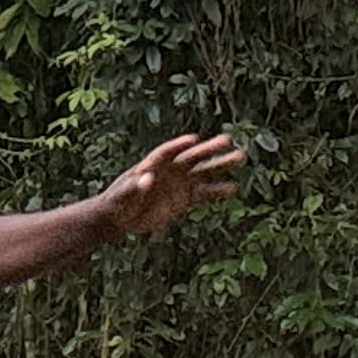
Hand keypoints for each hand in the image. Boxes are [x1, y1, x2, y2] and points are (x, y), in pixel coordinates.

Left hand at [91, 133, 245, 241]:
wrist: (120, 218)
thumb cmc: (116, 203)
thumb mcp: (121, 197)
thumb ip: (133, 187)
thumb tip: (146, 178)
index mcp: (151, 165)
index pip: (166, 152)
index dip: (179, 145)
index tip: (194, 139)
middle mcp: (169, 171)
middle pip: (190, 157)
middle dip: (208, 149)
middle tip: (228, 139)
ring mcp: (179, 183)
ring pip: (203, 171)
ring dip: (220, 165)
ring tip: (240, 157)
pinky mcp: (184, 199)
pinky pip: (204, 194)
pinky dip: (218, 191)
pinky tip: (234, 188)